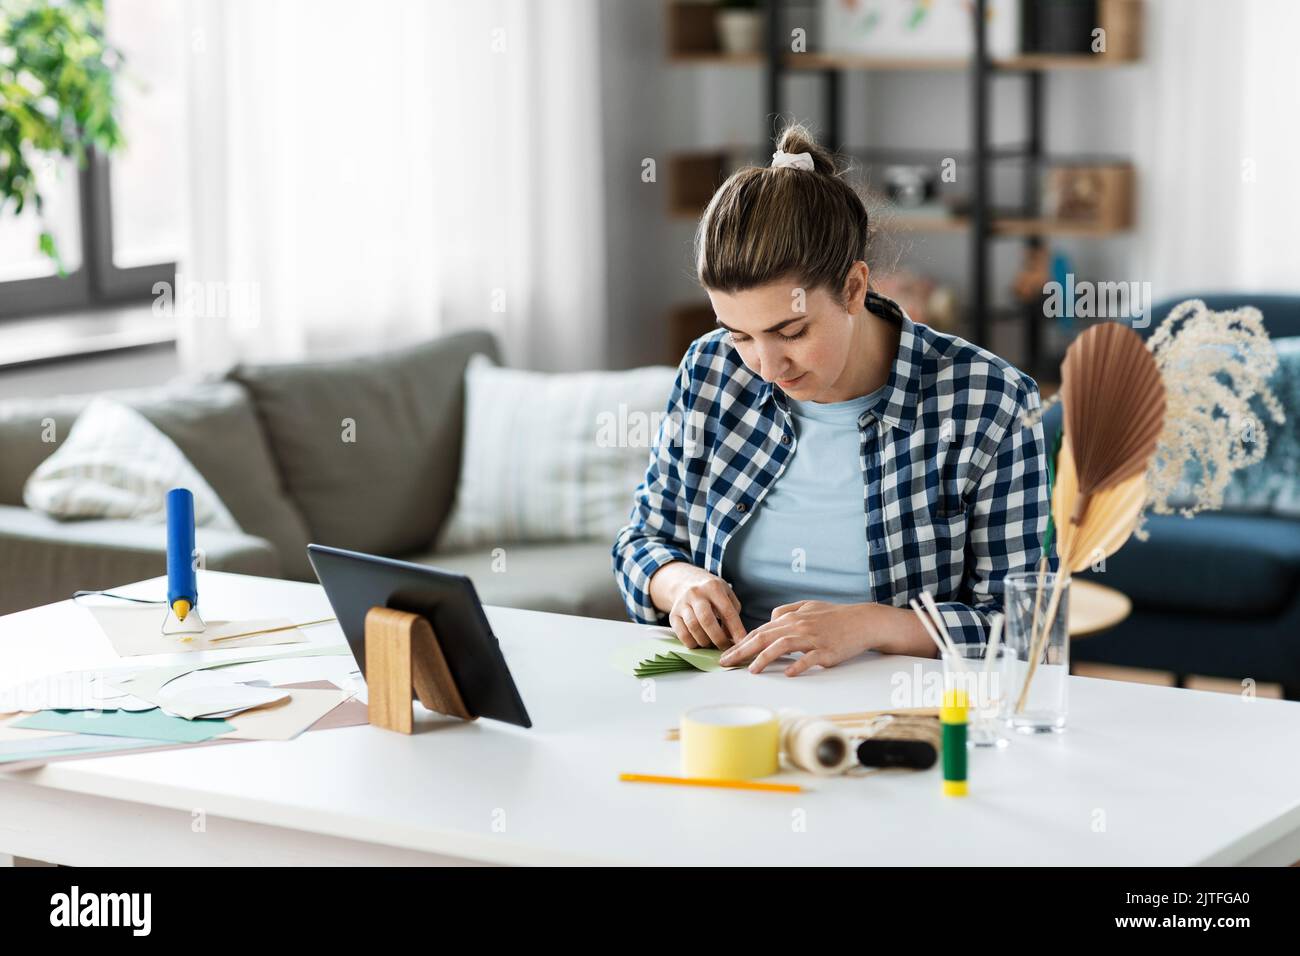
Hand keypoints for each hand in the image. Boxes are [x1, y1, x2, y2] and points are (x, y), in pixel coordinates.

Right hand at [649, 562, 745, 649]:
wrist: (686, 583)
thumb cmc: (712, 593)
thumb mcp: (727, 595)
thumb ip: (733, 614)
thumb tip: (734, 638)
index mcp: (713, 587)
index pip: (727, 611)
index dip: (736, 630)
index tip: (741, 643)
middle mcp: (696, 593)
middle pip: (707, 620)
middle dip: (718, 638)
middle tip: (725, 647)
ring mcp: (682, 603)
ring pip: (693, 627)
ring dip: (705, 641)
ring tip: (712, 644)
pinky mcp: (673, 615)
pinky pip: (682, 634)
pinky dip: (692, 642)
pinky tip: (699, 642)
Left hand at [719, 601, 873, 675]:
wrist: (862, 621)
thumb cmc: (835, 615)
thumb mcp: (809, 606)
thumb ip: (787, 611)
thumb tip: (770, 618)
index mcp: (791, 618)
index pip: (760, 631)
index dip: (741, 642)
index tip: (726, 654)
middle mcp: (798, 626)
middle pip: (764, 637)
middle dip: (742, 651)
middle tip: (726, 663)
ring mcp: (812, 639)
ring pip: (782, 646)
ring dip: (765, 658)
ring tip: (751, 670)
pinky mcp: (826, 651)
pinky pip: (810, 658)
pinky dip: (798, 665)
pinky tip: (788, 673)